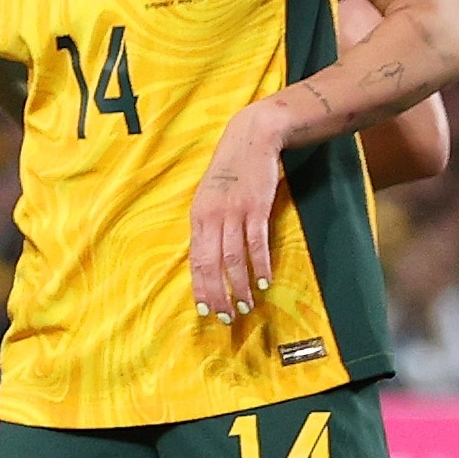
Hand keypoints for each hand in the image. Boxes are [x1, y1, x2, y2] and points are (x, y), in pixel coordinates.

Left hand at [189, 102, 286, 322]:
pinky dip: (259, 265)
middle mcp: (211, 217)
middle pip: (211, 264)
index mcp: (197, 218)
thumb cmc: (230, 172)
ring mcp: (234, 212)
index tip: (204, 310)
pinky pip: (256, 242)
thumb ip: (208, 226)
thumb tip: (208, 257)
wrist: (251, 139)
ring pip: (234, 258)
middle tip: (226, 318)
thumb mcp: (210, 198)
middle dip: (218, 294)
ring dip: (239, 285)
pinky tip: (263, 282)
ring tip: (245, 307)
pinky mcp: (257, 206)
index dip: (200, 287)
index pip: (195, 260)